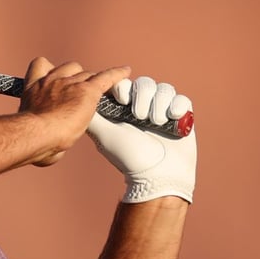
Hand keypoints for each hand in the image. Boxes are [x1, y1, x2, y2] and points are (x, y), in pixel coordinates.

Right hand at [20, 58, 131, 166]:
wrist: (37, 134)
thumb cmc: (30, 141)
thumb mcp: (31, 132)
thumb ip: (44, 136)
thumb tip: (52, 153)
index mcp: (34, 89)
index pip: (41, 65)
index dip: (49, 71)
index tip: (53, 81)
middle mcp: (51, 81)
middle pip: (70, 69)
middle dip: (76, 78)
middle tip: (81, 94)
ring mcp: (70, 84)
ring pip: (88, 74)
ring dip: (93, 81)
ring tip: (102, 91)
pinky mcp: (88, 91)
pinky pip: (106, 77)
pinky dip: (117, 74)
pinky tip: (126, 72)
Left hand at [87, 76, 196, 202]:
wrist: (159, 174)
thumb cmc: (128, 156)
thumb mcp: (104, 134)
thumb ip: (92, 115)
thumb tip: (77, 98)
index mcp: (122, 109)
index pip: (123, 84)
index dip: (123, 88)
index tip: (122, 101)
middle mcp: (142, 107)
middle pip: (144, 84)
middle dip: (142, 98)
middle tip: (140, 117)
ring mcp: (162, 110)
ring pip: (164, 89)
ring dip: (159, 104)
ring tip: (155, 123)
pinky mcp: (181, 116)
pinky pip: (182, 99)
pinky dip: (177, 107)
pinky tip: (171, 118)